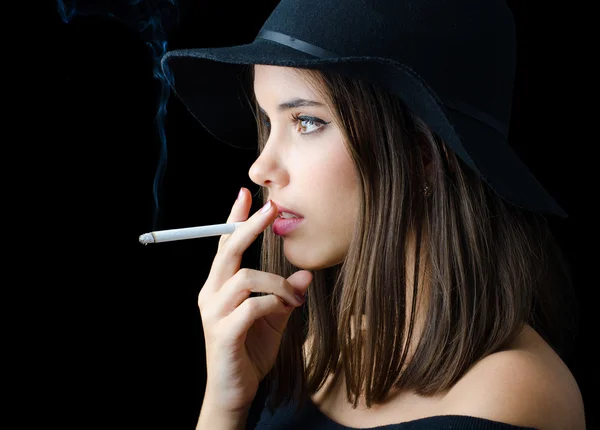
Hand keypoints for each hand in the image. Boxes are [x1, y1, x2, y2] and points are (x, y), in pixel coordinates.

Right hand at [199, 187, 311, 413]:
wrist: (235, 391)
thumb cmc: (251, 350)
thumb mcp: (273, 318)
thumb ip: (286, 295)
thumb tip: (306, 274)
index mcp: (218, 286)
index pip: (223, 245)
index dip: (234, 219)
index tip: (245, 194)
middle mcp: (210, 294)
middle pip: (228, 251)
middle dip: (250, 226)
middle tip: (272, 208)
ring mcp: (213, 313)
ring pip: (245, 277)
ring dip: (277, 282)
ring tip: (294, 297)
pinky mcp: (223, 333)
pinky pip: (251, 306)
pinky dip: (274, 303)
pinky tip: (286, 309)